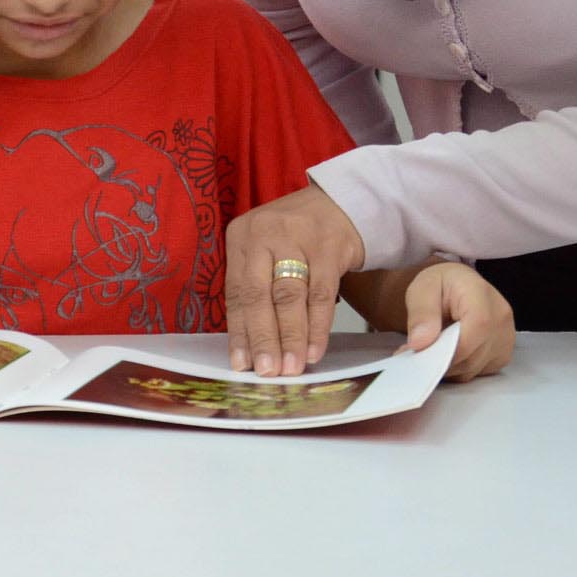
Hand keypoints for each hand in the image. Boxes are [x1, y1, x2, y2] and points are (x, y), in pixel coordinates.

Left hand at [223, 184, 365, 375]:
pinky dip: (317, 326)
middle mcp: (264, 234)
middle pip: (259, 295)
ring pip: (290, 297)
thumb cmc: (296, 236)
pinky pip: (321, 295)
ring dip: (290, 337)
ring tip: (290, 368)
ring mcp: (296, 238)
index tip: (240, 364)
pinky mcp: (328, 247)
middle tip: (266, 372)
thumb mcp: (265, 250)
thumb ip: (255, 287)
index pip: (236, 292)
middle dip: (263, 338)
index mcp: (241, 236)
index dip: (239, 331)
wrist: (340, 204)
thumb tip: (250, 346)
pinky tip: (313, 350)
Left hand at [398, 262, 514, 380]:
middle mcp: (500, 317)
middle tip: (419, 350)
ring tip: (434, 348)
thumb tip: (420, 343)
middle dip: (442, 360)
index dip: (449, 350)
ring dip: (450, 366)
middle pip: (473, 356)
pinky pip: (479, 372)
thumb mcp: (421, 290)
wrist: (457, 285)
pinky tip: (450, 352)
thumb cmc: (441, 285)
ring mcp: (505, 337)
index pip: (475, 331)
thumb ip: (421, 314)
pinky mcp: (503, 354)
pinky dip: (460, 368)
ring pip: (474, 368)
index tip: (423, 352)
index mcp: (482, 295)